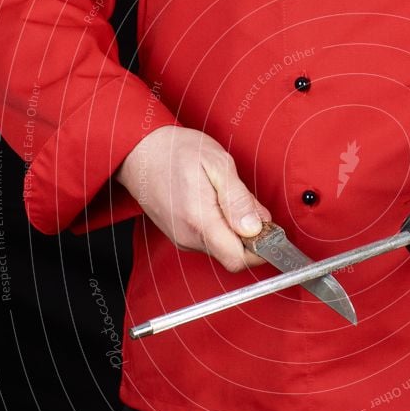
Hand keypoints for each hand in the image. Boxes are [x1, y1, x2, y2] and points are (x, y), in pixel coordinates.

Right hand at [115, 126, 270, 271]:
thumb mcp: (217, 163)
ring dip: (236, 231)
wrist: (139, 151)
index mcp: (200, 220)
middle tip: (250, 206)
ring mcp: (182, 239)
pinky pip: (210, 242)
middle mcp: (189, 237)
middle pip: (233, 256)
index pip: (238, 259)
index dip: (261, 249)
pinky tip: (217, 204)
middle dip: (251, 237)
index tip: (270, 229)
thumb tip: (255, 228)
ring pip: (222, 248)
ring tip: (229, 199)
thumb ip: (238, 199)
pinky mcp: (180, 236)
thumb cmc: (177, 151)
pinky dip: (222, 228)